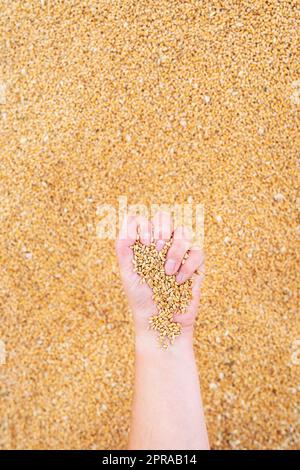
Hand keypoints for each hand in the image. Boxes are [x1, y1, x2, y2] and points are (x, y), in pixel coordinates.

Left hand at [116, 212, 204, 338]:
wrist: (160, 322)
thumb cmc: (141, 298)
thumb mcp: (127, 273)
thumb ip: (123, 247)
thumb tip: (128, 222)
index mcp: (143, 243)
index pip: (142, 219)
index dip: (144, 225)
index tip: (143, 244)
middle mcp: (162, 243)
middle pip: (164, 217)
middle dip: (161, 230)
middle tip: (155, 250)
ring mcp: (180, 252)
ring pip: (184, 231)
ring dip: (175, 250)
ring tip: (167, 272)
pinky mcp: (196, 264)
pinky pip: (198, 251)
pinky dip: (188, 265)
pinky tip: (179, 281)